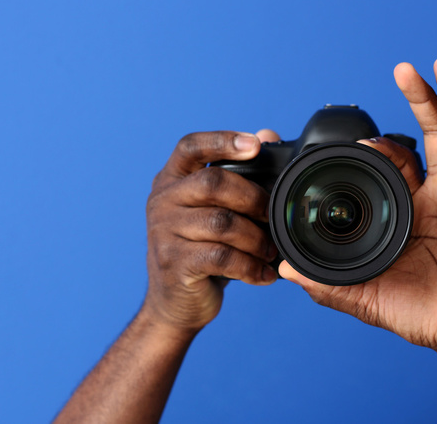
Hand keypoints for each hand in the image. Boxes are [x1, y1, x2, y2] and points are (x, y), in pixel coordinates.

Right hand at [142, 129, 280, 331]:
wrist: (176, 302)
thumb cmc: (203, 248)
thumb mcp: (217, 209)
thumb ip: (240, 174)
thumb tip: (268, 134)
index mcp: (172, 179)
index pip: (190, 147)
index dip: (222, 141)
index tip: (255, 145)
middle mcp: (162, 200)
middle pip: (213, 182)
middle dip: (253, 199)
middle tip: (273, 217)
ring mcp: (163, 232)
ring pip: (221, 223)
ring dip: (256, 238)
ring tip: (271, 251)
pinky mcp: (173, 264)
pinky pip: (221, 257)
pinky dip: (250, 267)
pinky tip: (263, 274)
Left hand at [279, 57, 436, 355]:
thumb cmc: (416, 315)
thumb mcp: (364, 295)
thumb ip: (326, 283)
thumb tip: (284, 269)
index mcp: (409, 207)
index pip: (396, 161)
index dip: (380, 144)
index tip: (360, 138)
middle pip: (432, 134)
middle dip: (419, 100)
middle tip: (402, 68)